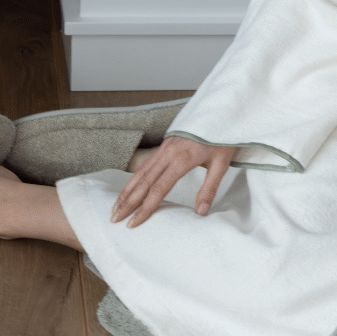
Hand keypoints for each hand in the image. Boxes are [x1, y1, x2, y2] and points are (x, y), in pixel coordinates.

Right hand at [110, 137, 236, 227]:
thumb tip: (200, 212)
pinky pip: (145, 165)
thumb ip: (209, 188)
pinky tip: (128, 189)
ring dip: (126, 191)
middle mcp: (168, 154)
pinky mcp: (164, 146)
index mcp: (182, 160)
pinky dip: (133, 179)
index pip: (158, 189)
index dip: (145, 208)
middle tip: (115, 220)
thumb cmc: (221, 138)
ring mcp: (164, 149)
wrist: (218, 113)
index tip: (134, 223)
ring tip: (115, 208)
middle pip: (143, 182)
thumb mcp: (221, 164)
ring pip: (140, 173)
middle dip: (128, 203)